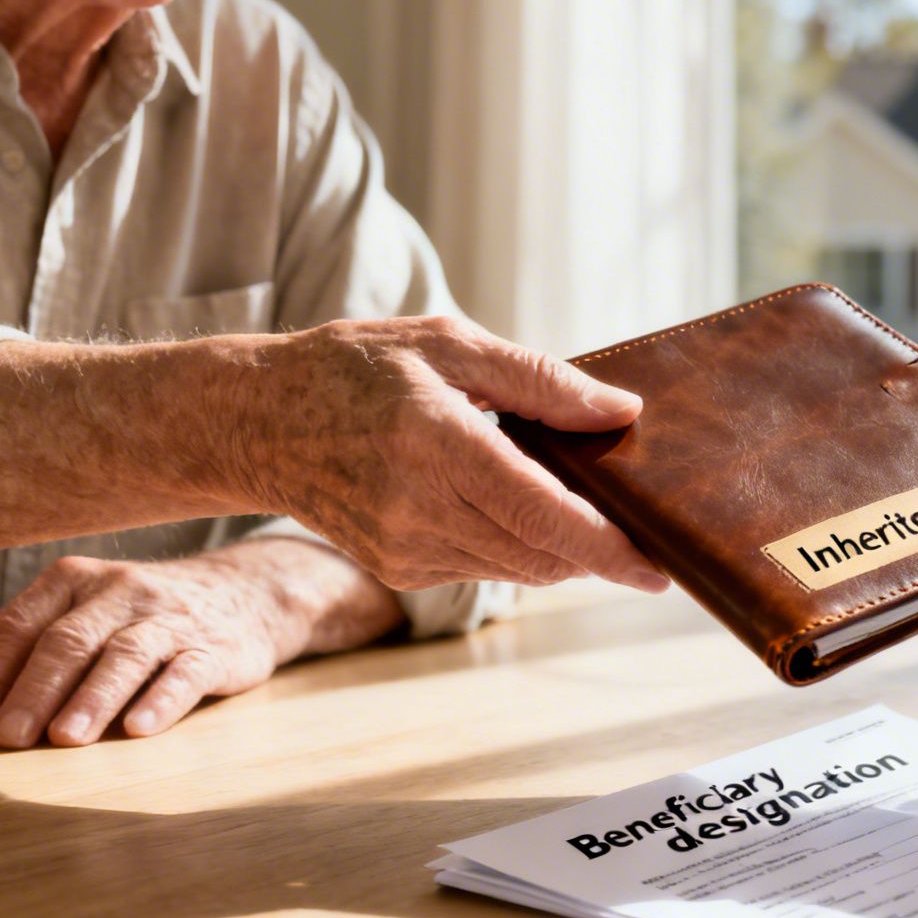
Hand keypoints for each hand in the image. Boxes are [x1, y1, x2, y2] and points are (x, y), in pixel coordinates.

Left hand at [0, 542, 398, 747]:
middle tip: (5, 739)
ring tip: (63, 740)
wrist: (244, 596)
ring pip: (123, 656)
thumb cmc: (139, 618)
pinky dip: (160, 700)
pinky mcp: (213, 646)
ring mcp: (168, 617)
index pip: (16, 627)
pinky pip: (184, 673)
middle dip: (32, 691)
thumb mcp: (71, 623)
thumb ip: (5, 658)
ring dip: (91, 698)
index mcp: (72, 582)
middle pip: (65, 642)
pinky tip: (138, 730)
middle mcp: (119, 591)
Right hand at [227, 316, 671, 593]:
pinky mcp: (400, 571)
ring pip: (518, 569)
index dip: (610, 549)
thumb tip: (622, 412)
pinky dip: (514, 545)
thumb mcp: (450, 346)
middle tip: (635, 523)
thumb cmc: (358, 369)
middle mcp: (420, 510)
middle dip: (597, 548)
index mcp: (438, 446)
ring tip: (567, 498)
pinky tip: (505, 504)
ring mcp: (406, 550)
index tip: (660, 567)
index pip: (545, 516)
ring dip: (558, 546)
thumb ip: (542, 382)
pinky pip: (483, 569)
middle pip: (543, 555)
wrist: (257, 421)